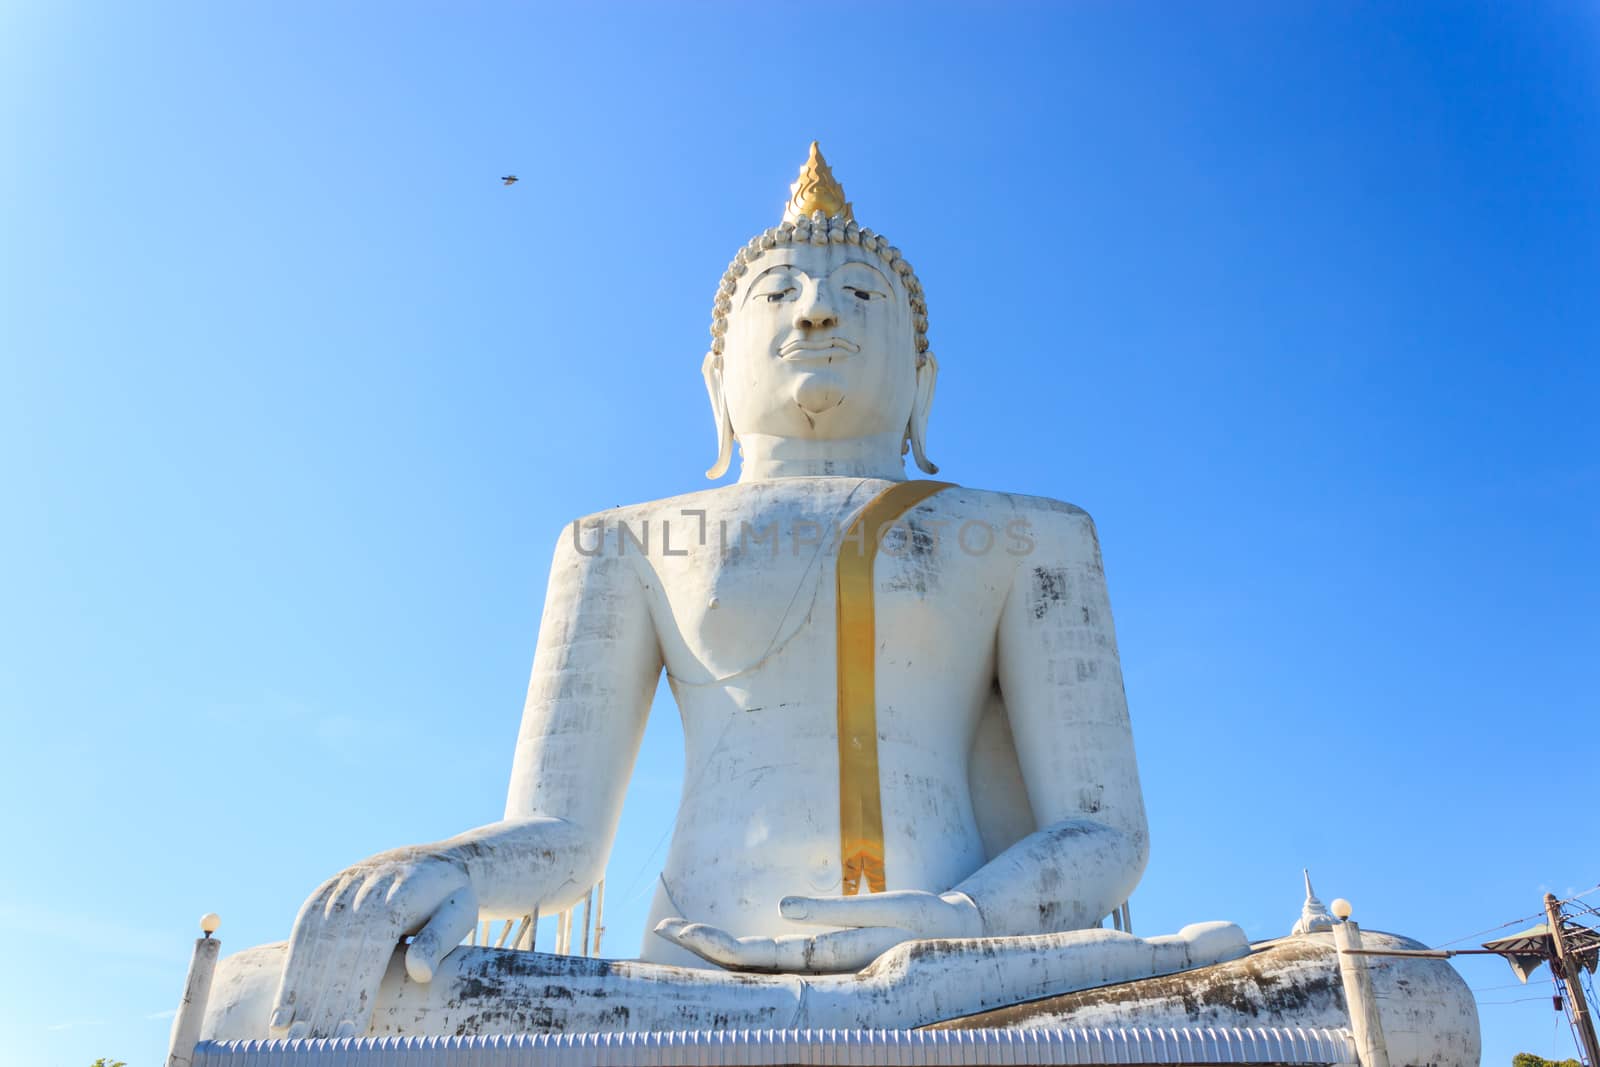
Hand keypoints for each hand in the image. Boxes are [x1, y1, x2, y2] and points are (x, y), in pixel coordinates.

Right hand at [269, 848, 477, 1038]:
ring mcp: (344, 885)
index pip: (371, 953)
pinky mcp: (329, 888)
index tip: (345, 1034)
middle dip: (320, 999)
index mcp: (402, 894)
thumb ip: (439, 941)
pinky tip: (284, 995)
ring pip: (314, 939)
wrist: (437, 859)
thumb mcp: (460, 915)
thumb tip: (419, 971)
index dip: (356, 995)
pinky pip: (304, 926)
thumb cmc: (451, 899)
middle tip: (307, 1042)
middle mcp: (367, 886)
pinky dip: (292, 963)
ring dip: (297, 985)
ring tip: (285, 1028)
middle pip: (337, 950)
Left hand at [653, 889, 981, 973]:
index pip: (755, 957)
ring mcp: (821, 965)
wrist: (955, 932)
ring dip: (720, 948)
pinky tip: (728, 945)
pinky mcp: (828, 958)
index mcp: (826, 958)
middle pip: (747, 963)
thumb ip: (831, 913)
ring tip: (683, 930)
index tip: (680, 927)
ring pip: (758, 963)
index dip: (714, 944)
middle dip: (705, 944)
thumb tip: (780, 908)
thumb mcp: (882, 909)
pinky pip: (777, 959)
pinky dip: (746, 950)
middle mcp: (817, 968)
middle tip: (666, 925)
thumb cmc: (923, 918)